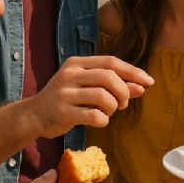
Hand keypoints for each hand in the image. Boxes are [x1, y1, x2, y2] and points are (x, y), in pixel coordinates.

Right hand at [31, 56, 153, 137]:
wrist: (34, 115)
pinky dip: (103, 120)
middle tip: (124, 104)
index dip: (133, 71)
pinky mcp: (62, 112)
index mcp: (77, 63)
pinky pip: (94, 116)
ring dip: (113, 107)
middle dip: (124, 91)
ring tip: (109, 112)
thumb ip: (114, 85)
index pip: (111, 62)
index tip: (149, 81)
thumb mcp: (88, 87)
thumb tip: (142, 86)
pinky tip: (100, 120)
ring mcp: (64, 93)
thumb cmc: (66, 99)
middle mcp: (70, 74)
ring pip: (103, 96)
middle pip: (109, 77)